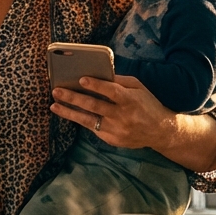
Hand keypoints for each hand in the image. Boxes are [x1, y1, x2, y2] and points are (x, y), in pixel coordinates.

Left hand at [49, 75, 175, 150]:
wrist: (160, 131)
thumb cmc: (148, 105)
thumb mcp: (139, 88)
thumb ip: (120, 82)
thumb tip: (99, 74)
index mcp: (131, 100)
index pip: (111, 91)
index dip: (96, 85)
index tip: (81, 79)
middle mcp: (122, 116)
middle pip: (94, 106)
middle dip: (73, 98)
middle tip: (57, 91)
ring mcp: (116, 130)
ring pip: (88, 120)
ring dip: (69, 112)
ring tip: (54, 105)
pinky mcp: (112, 140)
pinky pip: (93, 129)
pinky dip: (81, 120)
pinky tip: (69, 113)